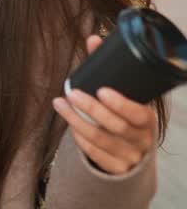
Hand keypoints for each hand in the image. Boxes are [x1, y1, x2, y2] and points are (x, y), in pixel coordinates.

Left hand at [52, 34, 157, 173]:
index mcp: (148, 120)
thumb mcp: (125, 97)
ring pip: (100, 140)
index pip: (139, 113)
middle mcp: (142, 141)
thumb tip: (93, 38)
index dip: (121, 104)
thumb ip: (110, 69)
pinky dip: (79, 137)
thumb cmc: (125, 117)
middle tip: (72, 92)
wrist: (132, 156)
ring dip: (76, 120)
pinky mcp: (116, 170)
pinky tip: (69, 123)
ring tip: (60, 103)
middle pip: (116, 127)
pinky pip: (94, 154)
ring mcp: (130, 158)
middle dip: (91, 108)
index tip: (101, 90)